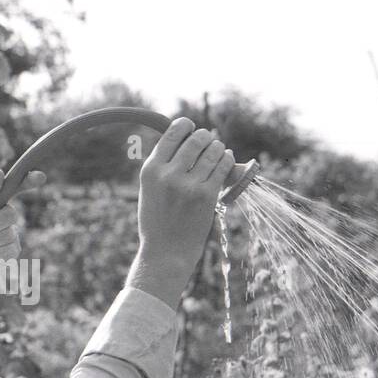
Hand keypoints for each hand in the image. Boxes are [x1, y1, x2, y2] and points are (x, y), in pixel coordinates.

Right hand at [136, 119, 233, 268]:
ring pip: (213, 150)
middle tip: (207, 141)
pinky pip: (223, 166)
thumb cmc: (158, 220)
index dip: (185, 125)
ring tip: (218, 150)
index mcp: (150, 170)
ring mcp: (189, 185)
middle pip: (195, 139)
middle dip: (205, 136)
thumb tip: (188, 138)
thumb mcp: (150, 189)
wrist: (166, 252)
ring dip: (218, 147)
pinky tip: (226, 159)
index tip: (191, 127)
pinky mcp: (207, 196)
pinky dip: (227, 159)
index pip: (172, 133)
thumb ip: (164, 165)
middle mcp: (168, 174)